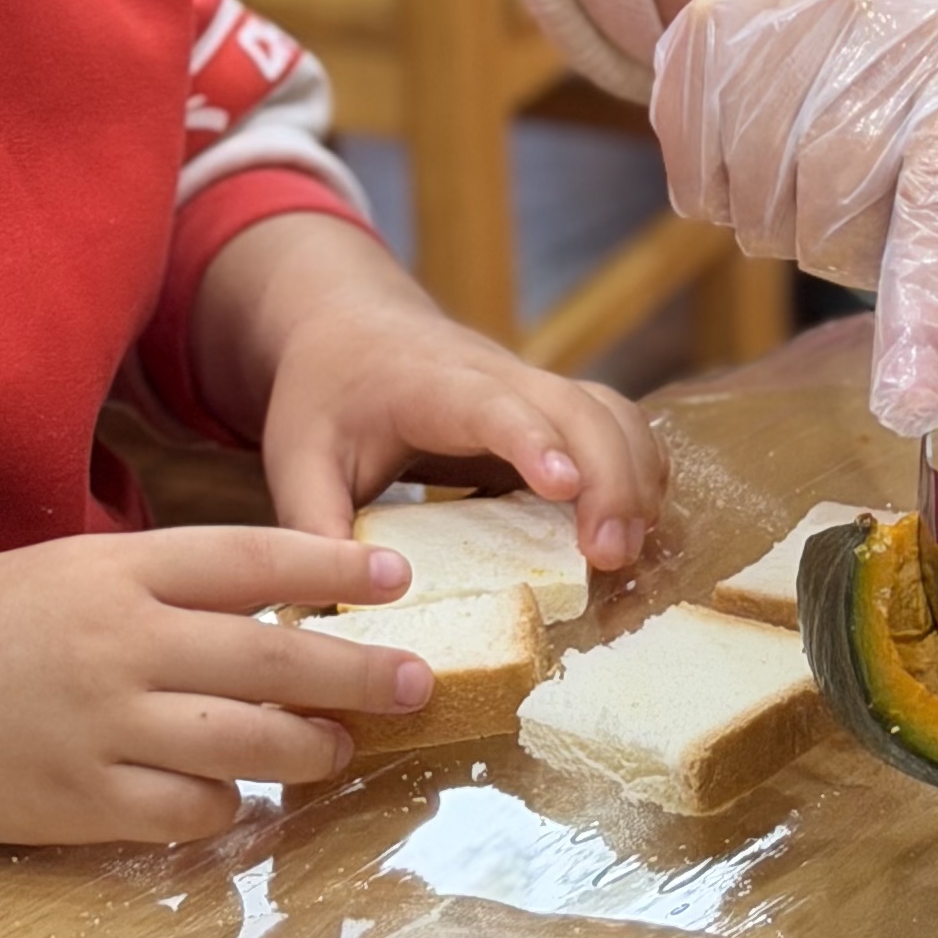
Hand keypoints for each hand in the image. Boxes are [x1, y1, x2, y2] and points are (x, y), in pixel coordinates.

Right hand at [0, 521, 430, 847]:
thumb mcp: (77, 568)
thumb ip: (170, 585)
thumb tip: (287, 606)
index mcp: (120, 569)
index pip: (252, 557)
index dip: (335, 564)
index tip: (398, 576)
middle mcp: (119, 640)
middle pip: (273, 654)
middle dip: (359, 672)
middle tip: (416, 682)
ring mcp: (100, 724)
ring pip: (246, 741)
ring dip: (310, 748)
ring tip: (339, 747)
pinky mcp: (79, 800)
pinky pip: (188, 811)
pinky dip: (229, 807)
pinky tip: (238, 798)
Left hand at [219, 211, 663, 571]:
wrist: (351, 327)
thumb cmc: (326, 393)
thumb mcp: (298, 457)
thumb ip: (314, 526)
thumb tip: (336, 611)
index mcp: (434, 387)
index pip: (495, 405)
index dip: (534, 441)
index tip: (563, 486)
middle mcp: (500, 378)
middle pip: (580, 409)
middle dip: (609, 479)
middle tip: (610, 558)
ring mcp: (536, 391)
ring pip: (613, 415)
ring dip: (635, 479)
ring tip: (629, 556)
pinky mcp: (555, 412)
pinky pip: (617, 429)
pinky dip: (639, 475)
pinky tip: (636, 534)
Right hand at [647, 0, 937, 432]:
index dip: (924, 317)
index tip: (909, 406)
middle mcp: (870, 49)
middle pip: (831, 234)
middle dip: (853, 240)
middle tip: (874, 178)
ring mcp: (770, 37)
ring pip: (755, 220)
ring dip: (787, 213)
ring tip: (820, 139)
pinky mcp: (696, 40)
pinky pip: (695, 189)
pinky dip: (725, 184)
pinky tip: (763, 126)